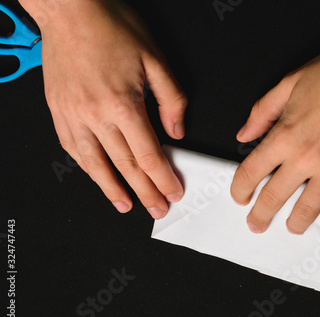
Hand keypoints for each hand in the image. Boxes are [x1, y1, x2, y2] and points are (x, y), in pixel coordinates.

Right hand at [38, 1, 185, 218]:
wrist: (69, 9)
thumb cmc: (111, 27)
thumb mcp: (155, 59)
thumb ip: (172, 99)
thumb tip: (176, 131)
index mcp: (123, 103)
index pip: (149, 154)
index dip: (163, 178)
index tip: (172, 192)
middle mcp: (95, 115)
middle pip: (125, 165)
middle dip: (145, 191)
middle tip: (156, 209)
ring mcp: (73, 115)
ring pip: (95, 163)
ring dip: (112, 188)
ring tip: (126, 205)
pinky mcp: (58, 111)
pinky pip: (73, 148)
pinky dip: (87, 167)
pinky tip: (97, 177)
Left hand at [231, 45, 319, 233]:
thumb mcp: (289, 83)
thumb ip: (262, 112)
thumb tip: (244, 134)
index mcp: (285, 135)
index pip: (250, 172)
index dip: (240, 189)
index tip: (240, 196)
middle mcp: (306, 157)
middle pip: (274, 198)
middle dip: (260, 216)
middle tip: (256, 224)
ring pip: (309, 209)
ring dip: (296, 223)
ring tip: (292, 227)